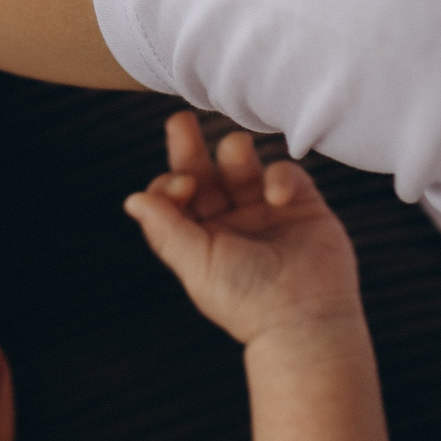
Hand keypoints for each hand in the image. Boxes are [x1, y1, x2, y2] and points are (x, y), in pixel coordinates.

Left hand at [123, 112, 362, 345]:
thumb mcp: (197, 264)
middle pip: (204, 173)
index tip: (183, 186)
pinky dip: (279, 176)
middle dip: (190, 147)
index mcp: (199, 238)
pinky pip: (285, 173)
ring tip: (236, 151)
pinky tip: (277, 196)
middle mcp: (230, 222)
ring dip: (235, 152)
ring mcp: (266, 211)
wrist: (306, 318)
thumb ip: (165, 228)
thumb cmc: (247, 299)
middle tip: (180, 121)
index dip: (172, 181)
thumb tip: (133, 199)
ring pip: (243, 165)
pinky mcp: (302, 205)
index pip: (176, 196)